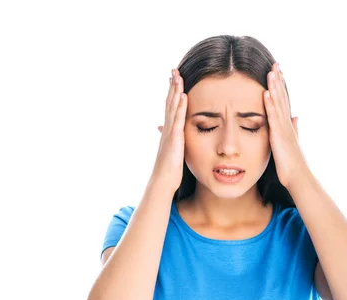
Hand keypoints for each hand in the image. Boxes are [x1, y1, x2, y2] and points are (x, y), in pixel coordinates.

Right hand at [152, 69, 186, 191]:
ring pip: (172, 107)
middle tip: (174, 70)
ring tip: (178, 76)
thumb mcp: (173, 152)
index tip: (174, 79)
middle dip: (172, 86)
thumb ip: (173, 141)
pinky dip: (180, 107)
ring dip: (175, 91)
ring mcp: (169, 133)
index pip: (170, 107)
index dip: (172, 93)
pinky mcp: (174, 139)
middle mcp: (167, 128)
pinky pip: (177, 120)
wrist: (163, 181)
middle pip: (169, 102)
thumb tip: (170, 136)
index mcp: (169, 131)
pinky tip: (183, 96)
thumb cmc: (169, 169)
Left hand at [263, 62, 306, 189]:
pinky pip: (273, 118)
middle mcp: (287, 123)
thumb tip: (297, 117)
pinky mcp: (279, 136)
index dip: (281, 86)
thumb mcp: (293, 142)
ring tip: (271, 71)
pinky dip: (270, 105)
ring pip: (279, 104)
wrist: (298, 177)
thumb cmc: (293, 164)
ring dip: (275, 87)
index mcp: (287, 125)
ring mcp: (284, 129)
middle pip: (282, 98)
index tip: (278, 72)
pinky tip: (266, 93)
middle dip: (278, 81)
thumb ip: (295, 129)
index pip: (284, 101)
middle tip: (275, 64)